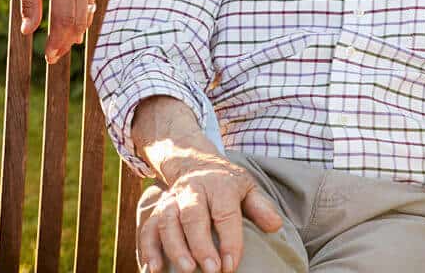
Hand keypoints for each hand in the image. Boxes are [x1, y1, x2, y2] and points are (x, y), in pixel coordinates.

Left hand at [14, 0, 95, 62]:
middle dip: (65, 43)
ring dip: (73, 33)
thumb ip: (29, 4)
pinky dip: (80, 19)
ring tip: (59, 48)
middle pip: (77, 22)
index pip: (64, 21)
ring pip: (85, 14)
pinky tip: (72, 29)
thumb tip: (27, 32)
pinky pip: (88, 3)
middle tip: (51, 58)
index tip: (47, 57)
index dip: (57, 42)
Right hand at [138, 153, 282, 272]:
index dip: (229, 240)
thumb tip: (275, 225)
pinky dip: (148, 248)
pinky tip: (153, 269)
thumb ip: (260, 206)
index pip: (225, 213)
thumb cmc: (226, 183)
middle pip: (192, 216)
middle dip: (200, 244)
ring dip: (174, 246)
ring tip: (186, 270)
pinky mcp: (158, 209)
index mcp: (219, 185)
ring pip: (167, 221)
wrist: (194, 162)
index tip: (231, 265)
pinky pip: (148, 227)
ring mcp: (172, 199)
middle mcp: (192, 190)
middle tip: (210, 271)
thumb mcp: (247, 187)